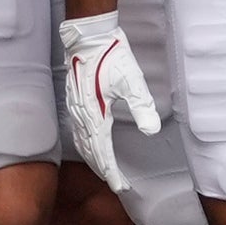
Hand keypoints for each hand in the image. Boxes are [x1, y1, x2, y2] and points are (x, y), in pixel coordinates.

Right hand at [58, 11, 163, 193]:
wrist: (88, 38)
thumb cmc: (112, 56)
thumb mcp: (132, 81)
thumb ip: (142, 107)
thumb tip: (151, 130)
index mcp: (95, 113)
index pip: (103, 152)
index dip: (112, 172)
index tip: (121, 186)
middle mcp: (81, 115)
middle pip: (90, 152)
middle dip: (104, 170)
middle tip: (118, 185)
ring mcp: (75, 109)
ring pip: (82, 144)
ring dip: (94, 160)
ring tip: (107, 172)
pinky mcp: (74, 102)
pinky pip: (77, 132)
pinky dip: (85, 147)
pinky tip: (91, 148)